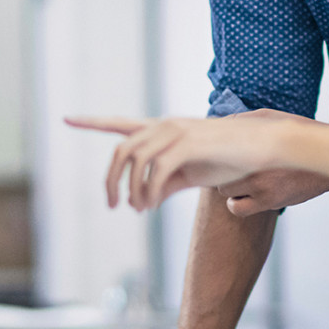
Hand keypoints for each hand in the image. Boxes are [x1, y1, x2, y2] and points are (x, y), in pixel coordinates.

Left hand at [66, 113, 295, 210]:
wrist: (262, 148)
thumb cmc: (229, 159)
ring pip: (134, 159)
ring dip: (132, 190)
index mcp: (163, 130)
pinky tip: (153, 204)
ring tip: (139, 209)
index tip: (66, 118)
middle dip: (110, 180)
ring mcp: (176, 132)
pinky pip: (156, 170)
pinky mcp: (188, 144)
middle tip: (113, 206)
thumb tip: (144, 200)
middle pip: (120, 150)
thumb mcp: (191, 173)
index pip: (120, 123)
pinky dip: (149, 191)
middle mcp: (165, 126)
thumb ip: (166, 183)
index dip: (92, 121)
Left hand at [213, 111, 328, 214]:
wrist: (327, 161)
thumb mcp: (274, 118)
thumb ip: (246, 120)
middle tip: (232, 167)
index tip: (215, 155)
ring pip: (225, 194)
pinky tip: (246, 195)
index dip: (214, 155)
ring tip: (240, 181)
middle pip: (218, 175)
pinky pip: (238, 209)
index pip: (218, 152)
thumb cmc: (299, 137)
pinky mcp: (270, 203)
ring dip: (230, 189)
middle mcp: (256, 168)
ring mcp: (262, 188)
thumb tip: (222, 123)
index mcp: (255, 145)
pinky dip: (237, 204)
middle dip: (223, 172)